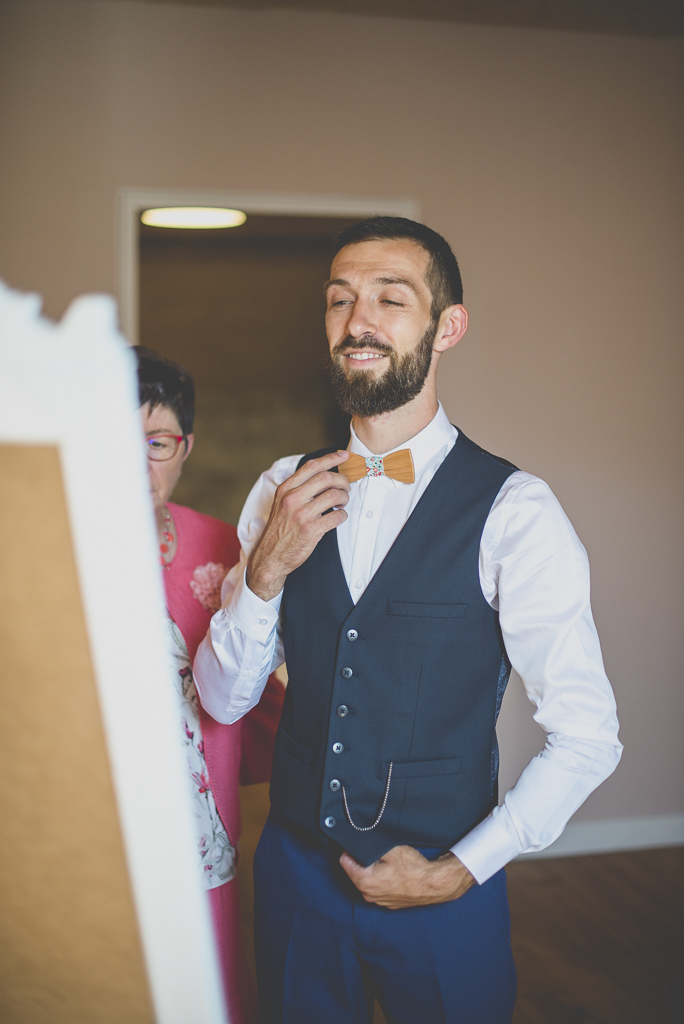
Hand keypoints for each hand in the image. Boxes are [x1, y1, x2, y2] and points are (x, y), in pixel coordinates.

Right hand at [246, 451, 350, 601]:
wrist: (270, 557)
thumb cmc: (280, 530)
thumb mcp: (282, 504)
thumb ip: (299, 489)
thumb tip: (324, 477)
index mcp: (285, 489)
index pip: (312, 466)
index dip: (331, 458)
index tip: (344, 456)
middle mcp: (292, 499)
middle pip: (326, 478)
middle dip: (342, 481)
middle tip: (347, 488)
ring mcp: (301, 514)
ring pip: (334, 496)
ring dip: (344, 498)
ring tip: (343, 503)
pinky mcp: (310, 530)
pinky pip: (336, 517)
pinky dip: (342, 516)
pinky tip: (339, 517)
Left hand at [339, 844, 474, 909]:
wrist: (433, 884)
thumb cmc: (413, 867)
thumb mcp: (390, 849)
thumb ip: (370, 845)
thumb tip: (357, 839)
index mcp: (364, 881)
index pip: (344, 861)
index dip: (350, 849)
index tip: (358, 843)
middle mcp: (368, 895)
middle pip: (354, 871)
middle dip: (361, 860)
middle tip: (376, 852)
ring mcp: (378, 901)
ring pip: (366, 880)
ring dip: (371, 871)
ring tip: (386, 862)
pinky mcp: (388, 903)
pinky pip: (378, 888)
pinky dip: (381, 880)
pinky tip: (392, 873)